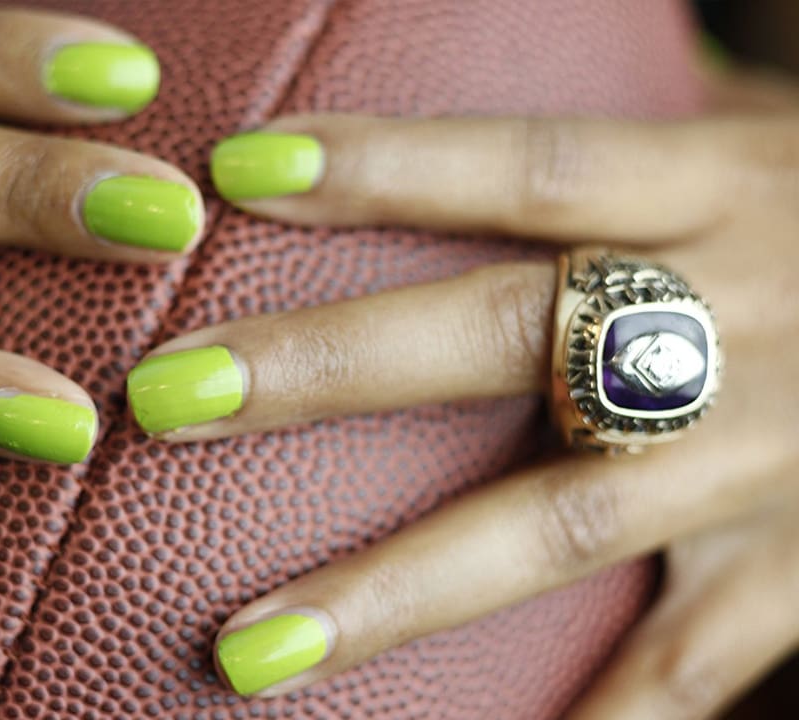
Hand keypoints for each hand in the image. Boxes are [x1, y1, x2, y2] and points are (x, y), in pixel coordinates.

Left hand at [124, 69, 798, 716]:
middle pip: (501, 335)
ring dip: (398, 592)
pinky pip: (686, 672)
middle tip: (166, 398)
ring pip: (564, 529)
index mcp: (716, 189)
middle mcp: (733, 321)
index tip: (231, 173)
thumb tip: (454, 84)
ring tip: (245, 647)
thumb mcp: (758, 138)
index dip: (382, 162)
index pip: (523, 165)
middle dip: (328, 368)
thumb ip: (623, 132)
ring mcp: (769, 460)